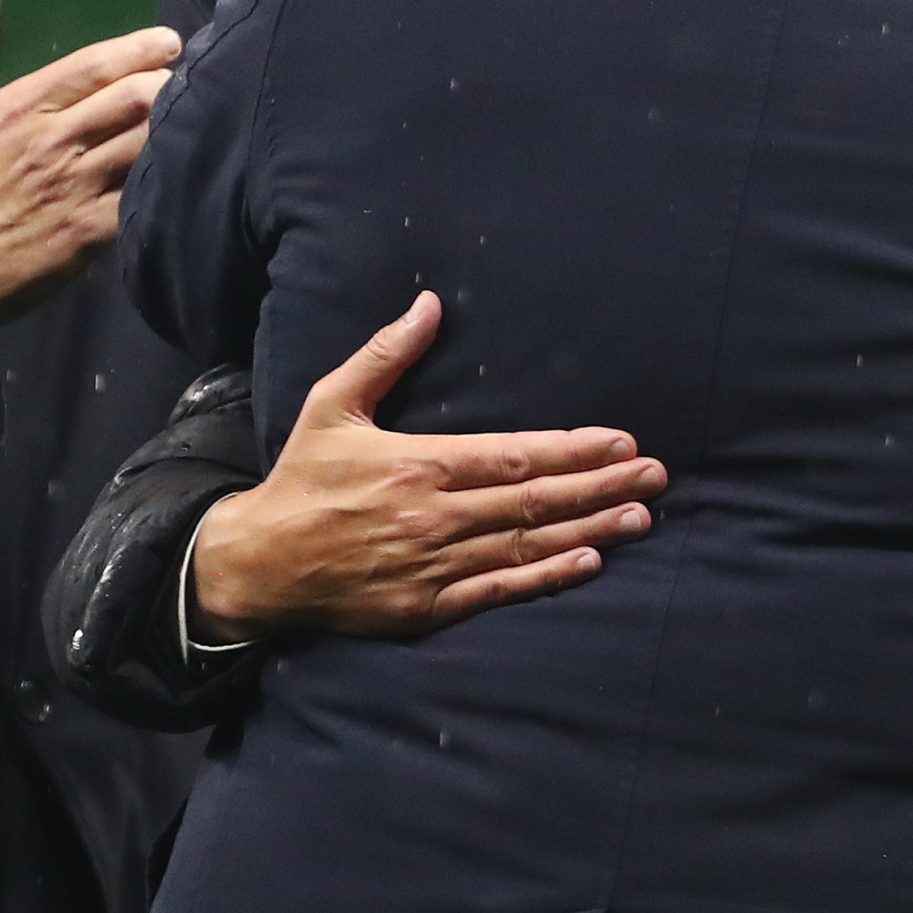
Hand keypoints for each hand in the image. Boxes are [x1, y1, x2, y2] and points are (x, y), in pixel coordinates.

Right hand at [0, 0, 178, 331]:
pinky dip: (163, 179)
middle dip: (169, 83)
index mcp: (19, 109)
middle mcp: (54, 143)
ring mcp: (76, 187)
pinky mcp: (90, 231)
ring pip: (146, 142)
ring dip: (172, 126)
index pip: (94, 66)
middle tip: (182, 80)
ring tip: (187, 119)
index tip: (167, 41)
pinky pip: (141, 195)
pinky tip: (175, 170)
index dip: (140, 48)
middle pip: (134, 98)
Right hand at [189, 292, 666, 639]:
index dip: (573, 451)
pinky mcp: (426, 608)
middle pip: (533, 501)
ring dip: (589, 531)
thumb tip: (428, 304)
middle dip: (600, 486)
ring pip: (525, 546)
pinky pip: (497, 592)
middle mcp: (433, 516)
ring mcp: (432, 566)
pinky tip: (589, 564)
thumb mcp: (332, 405)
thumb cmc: (301, 478)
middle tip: (654, 477)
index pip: (514, 457)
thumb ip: (384, 355)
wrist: (258, 564)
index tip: (621, 442)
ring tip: (640, 518)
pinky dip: (545, 580)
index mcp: (417, 464)